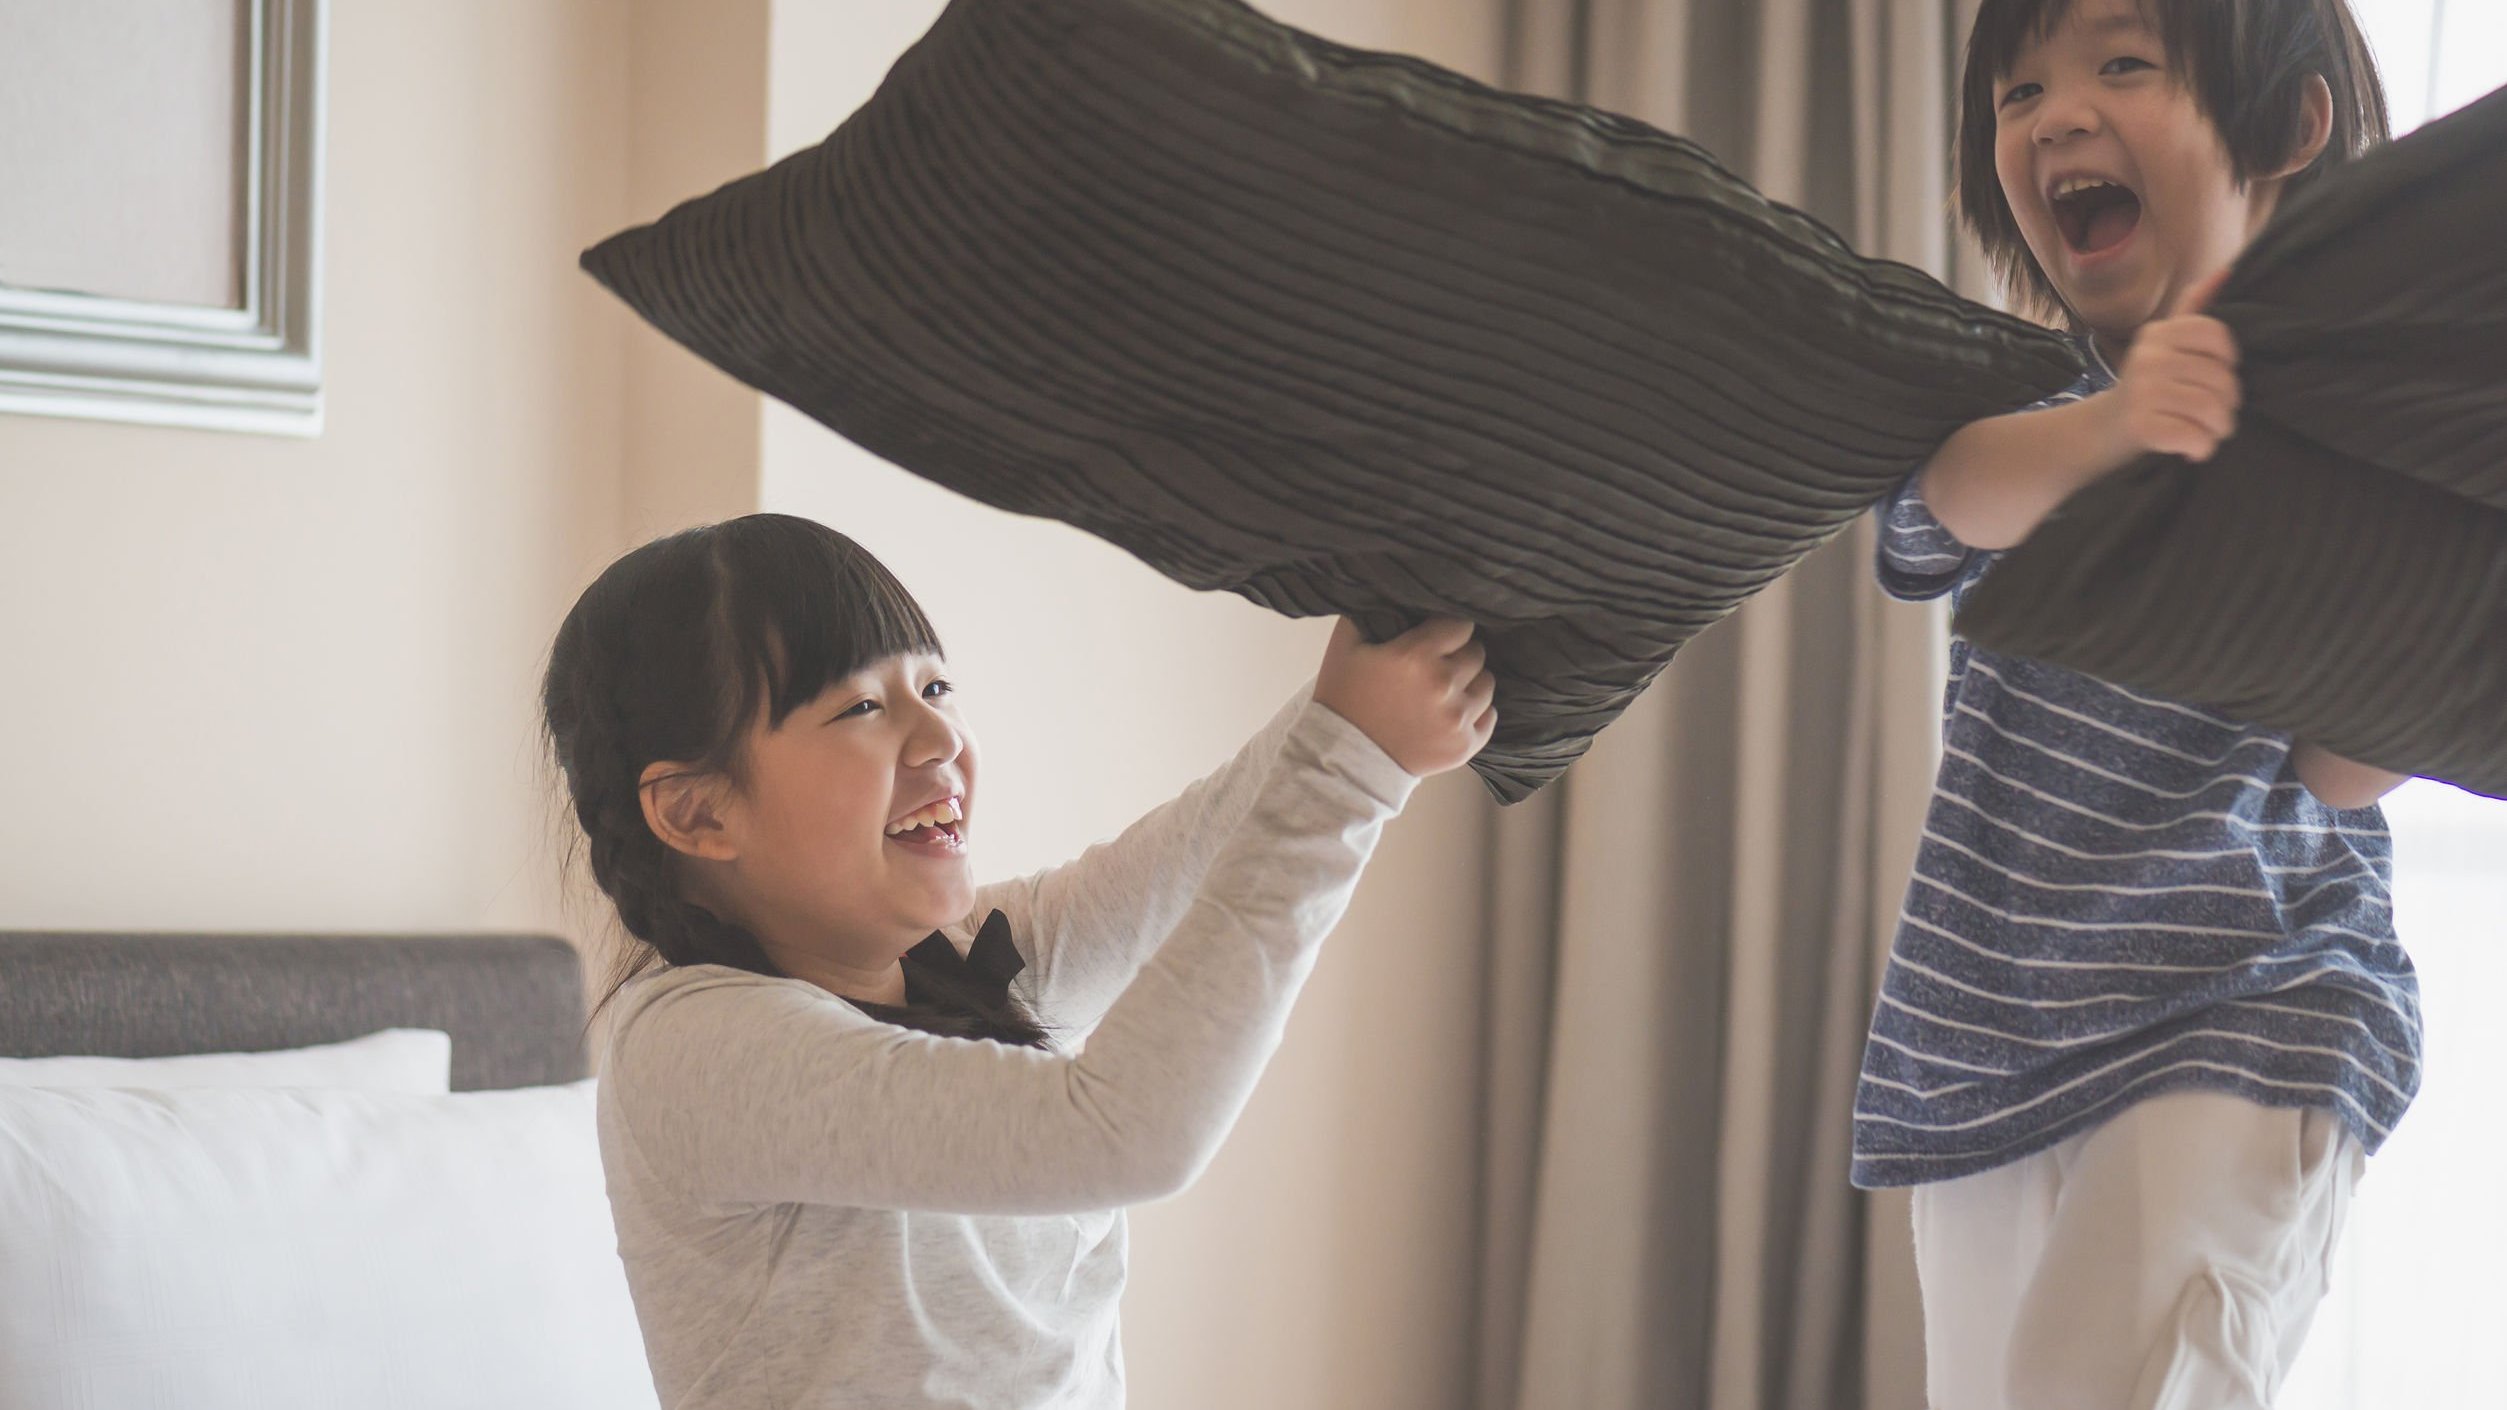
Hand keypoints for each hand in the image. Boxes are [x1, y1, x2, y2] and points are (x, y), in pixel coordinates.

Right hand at [1313, 616, 1497, 776]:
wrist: (1340, 760)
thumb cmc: (1343, 698)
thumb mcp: (1346, 645)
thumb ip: (1373, 612)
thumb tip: (1396, 591)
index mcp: (1415, 655)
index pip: (1460, 625)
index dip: (1447, 630)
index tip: (1435, 638)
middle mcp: (1442, 684)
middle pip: (1476, 653)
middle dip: (1459, 655)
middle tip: (1436, 666)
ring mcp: (1456, 718)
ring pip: (1487, 684)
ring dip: (1469, 684)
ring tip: (1443, 692)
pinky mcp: (1464, 746)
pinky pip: (1490, 717)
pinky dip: (1475, 714)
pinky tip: (1450, 714)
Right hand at [2103, 268, 2240, 462]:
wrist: (2100, 431)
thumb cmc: (2145, 388)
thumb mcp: (2163, 344)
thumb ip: (2192, 309)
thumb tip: (2225, 270)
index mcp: (2158, 334)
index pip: (2217, 335)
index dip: (2228, 360)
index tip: (2216, 375)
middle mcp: (2149, 357)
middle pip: (2220, 378)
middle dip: (2228, 405)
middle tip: (2215, 416)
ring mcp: (2142, 391)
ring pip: (2210, 409)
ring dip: (2218, 430)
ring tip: (2209, 433)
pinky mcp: (2140, 425)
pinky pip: (2193, 437)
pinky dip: (2200, 449)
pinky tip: (2193, 450)